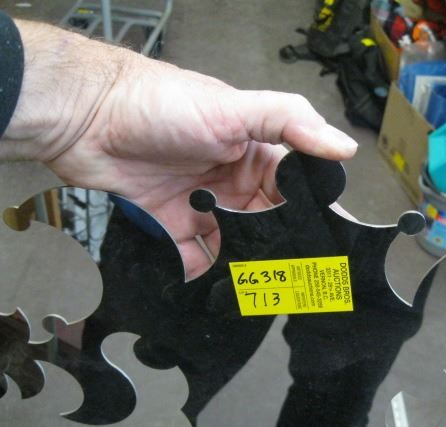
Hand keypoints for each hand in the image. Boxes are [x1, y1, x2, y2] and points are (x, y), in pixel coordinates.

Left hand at [0, 20, 357, 278]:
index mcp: (255, 154)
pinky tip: (208, 282)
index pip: (295, 190)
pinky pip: (192, 256)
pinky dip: (199, 270)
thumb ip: (290, 122)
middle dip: (275, 249)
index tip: (327, 245)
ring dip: (240, 264)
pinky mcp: (171, 223)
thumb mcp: (234, 108)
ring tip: (252, 289)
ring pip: (232, 245)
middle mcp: (232, 181)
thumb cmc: (162, 105)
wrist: (87, 117)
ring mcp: (202, 204)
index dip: (311, 216)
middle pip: (265, 225)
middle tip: (290, 279)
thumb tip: (344, 147)